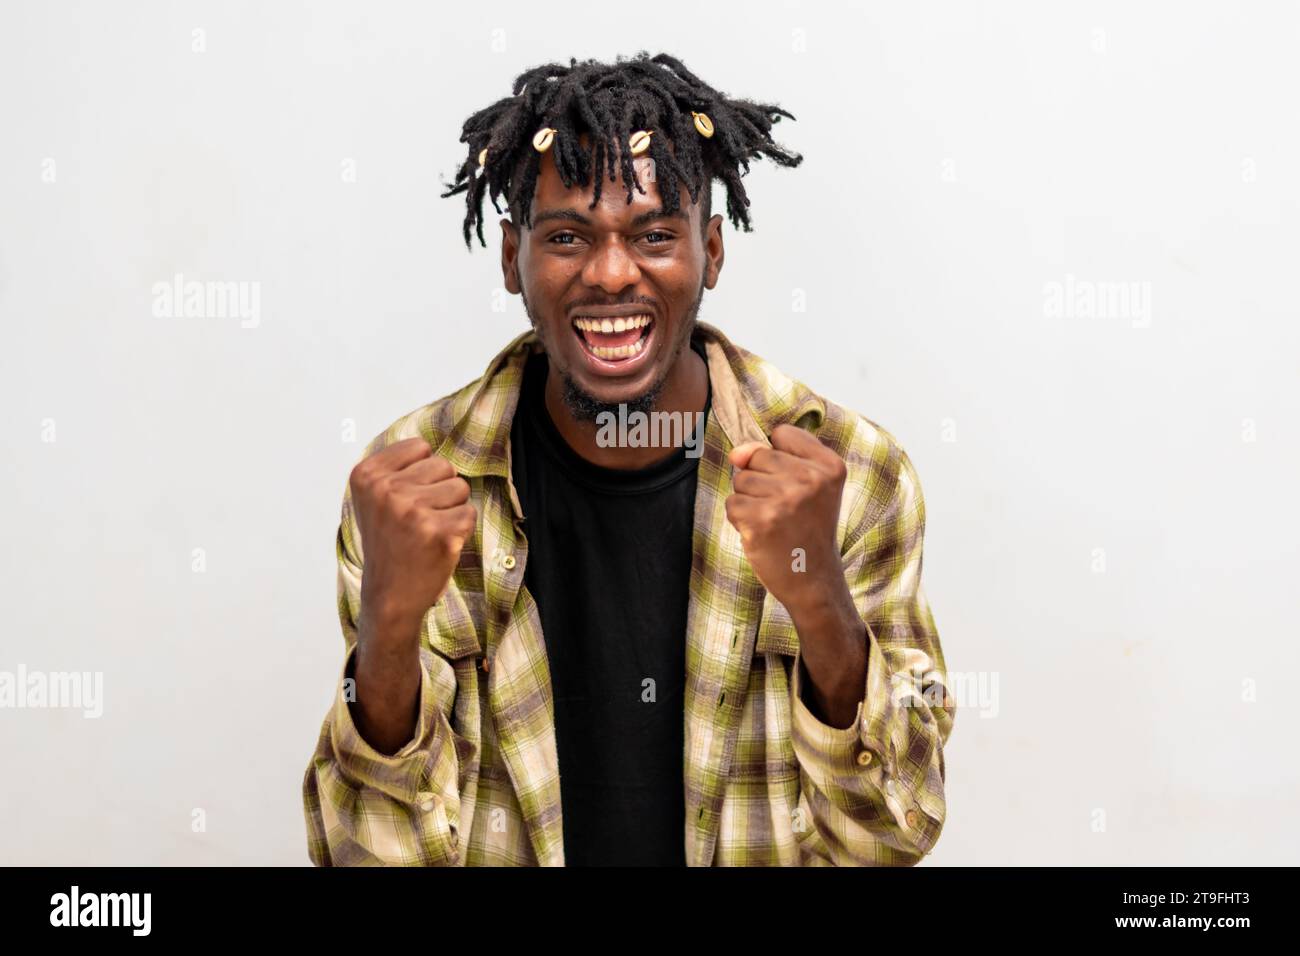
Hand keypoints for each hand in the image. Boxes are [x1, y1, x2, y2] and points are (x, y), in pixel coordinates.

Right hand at [346, 437, 476, 752]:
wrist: (390, 597)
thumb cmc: (389, 545)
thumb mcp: (375, 498)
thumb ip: (396, 467)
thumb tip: (433, 444)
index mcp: (366, 476)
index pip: (420, 448)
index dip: (422, 474)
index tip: (403, 501)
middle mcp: (386, 490)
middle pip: (444, 466)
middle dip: (439, 492)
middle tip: (417, 522)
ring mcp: (412, 510)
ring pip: (460, 488)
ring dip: (451, 511)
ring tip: (427, 534)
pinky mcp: (438, 532)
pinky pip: (469, 514)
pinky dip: (461, 531)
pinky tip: (438, 547)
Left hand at [725, 423, 847, 614]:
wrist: (814, 580)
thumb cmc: (807, 529)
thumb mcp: (809, 486)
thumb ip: (774, 456)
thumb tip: (737, 453)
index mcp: (830, 465)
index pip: (782, 434)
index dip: (779, 458)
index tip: (797, 485)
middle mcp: (811, 479)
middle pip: (757, 455)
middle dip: (761, 481)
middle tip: (784, 509)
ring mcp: (786, 500)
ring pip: (741, 479)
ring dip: (749, 501)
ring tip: (774, 521)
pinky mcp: (762, 521)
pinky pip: (732, 503)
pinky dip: (740, 519)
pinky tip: (762, 533)